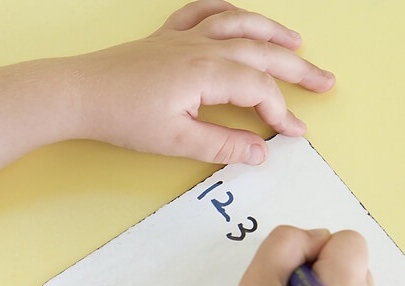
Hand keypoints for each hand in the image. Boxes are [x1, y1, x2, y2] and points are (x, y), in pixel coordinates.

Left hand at [71, 0, 334, 164]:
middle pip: (261, 53)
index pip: (259, 89)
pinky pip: (203, 12)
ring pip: (239, 24)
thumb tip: (260, 152)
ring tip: (296, 43)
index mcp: (207, 72)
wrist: (78, 93)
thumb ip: (222, 144)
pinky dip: (227, 11)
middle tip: (327, 81)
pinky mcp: (165, 37)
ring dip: (271, 32)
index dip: (283, 112)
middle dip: (297, 69)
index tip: (296, 134)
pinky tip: (238, 16)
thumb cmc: (121, 118)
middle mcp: (201, 47)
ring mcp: (183, 37)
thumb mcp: (175, 141)